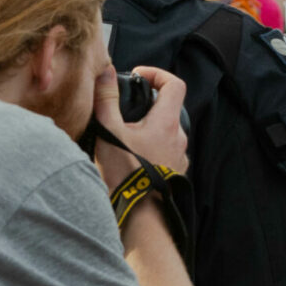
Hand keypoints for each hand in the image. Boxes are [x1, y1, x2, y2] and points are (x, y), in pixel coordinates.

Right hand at [91, 65, 188, 185]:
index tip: (138, 78)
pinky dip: (151, 146)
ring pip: (166, 130)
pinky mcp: (174, 171)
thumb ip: (107, 99)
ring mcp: (179, 156)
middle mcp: (179, 137)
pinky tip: (132, 156)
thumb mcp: (108, 131)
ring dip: (148, 127)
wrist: (138, 213)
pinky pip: (166, 150)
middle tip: (124, 109)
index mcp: (166, 123)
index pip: (175, 85)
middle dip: (147, 103)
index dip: (157, 74)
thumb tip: (106, 72)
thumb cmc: (125, 171)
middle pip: (168, 108)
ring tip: (124, 136)